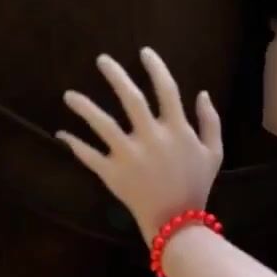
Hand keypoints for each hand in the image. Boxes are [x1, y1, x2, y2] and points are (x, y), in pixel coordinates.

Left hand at [56, 48, 223, 236]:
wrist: (178, 223)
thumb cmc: (197, 185)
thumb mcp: (214, 152)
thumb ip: (210, 121)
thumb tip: (203, 93)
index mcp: (177, 130)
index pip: (166, 89)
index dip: (155, 68)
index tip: (143, 53)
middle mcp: (152, 138)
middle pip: (131, 98)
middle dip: (115, 75)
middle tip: (101, 60)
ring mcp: (130, 156)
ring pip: (102, 124)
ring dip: (84, 107)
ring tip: (68, 95)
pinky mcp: (113, 174)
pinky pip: (89, 156)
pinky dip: (74, 144)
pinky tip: (61, 133)